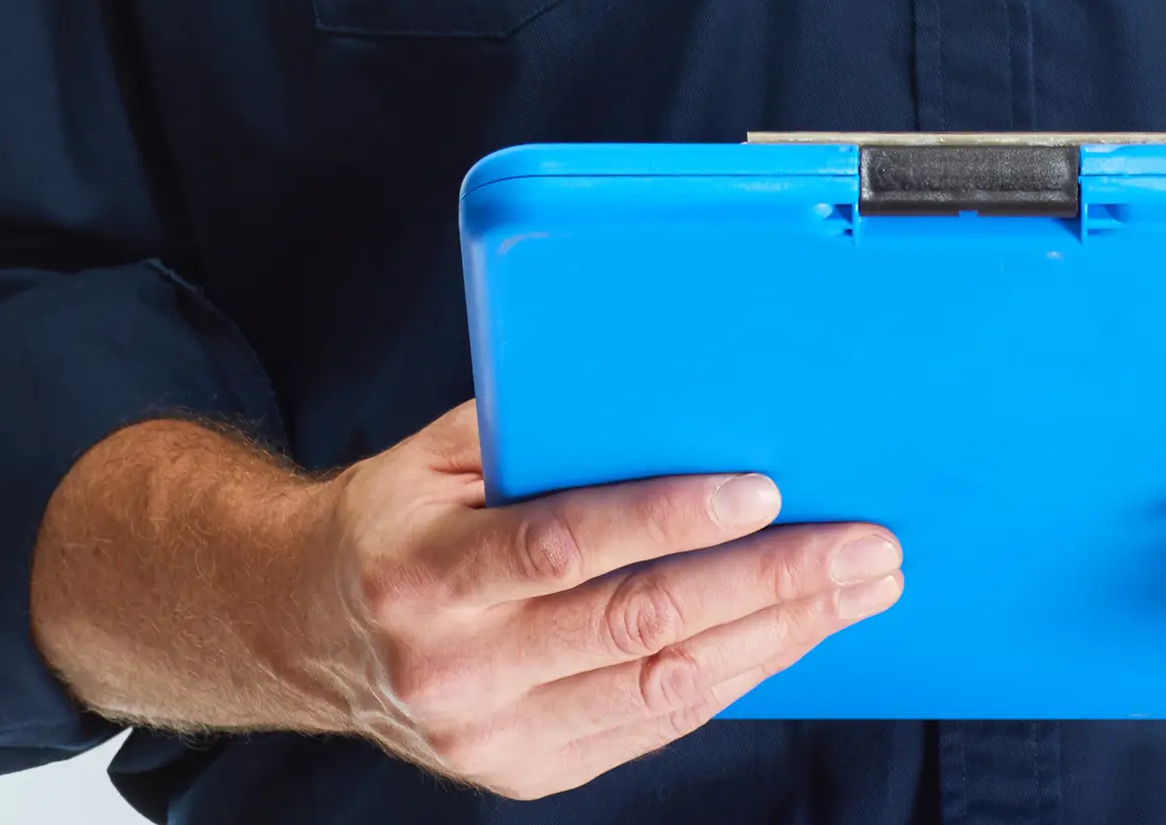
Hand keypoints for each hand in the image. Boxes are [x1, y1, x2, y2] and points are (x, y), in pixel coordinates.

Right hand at [27, 403, 901, 793]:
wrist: (303, 629)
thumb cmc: (391, 519)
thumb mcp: (433, 457)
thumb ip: (534, 432)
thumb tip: (668, 393)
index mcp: (426, 570)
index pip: (565, 544)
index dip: (669, 519)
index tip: (762, 488)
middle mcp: (456, 664)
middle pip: (638, 626)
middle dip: (768, 584)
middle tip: (862, 546)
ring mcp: (491, 735)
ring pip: (664, 689)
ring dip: (777, 637)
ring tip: (855, 591)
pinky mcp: (524, 773)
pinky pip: (652, 727)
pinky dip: (731, 679)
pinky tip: (788, 638)